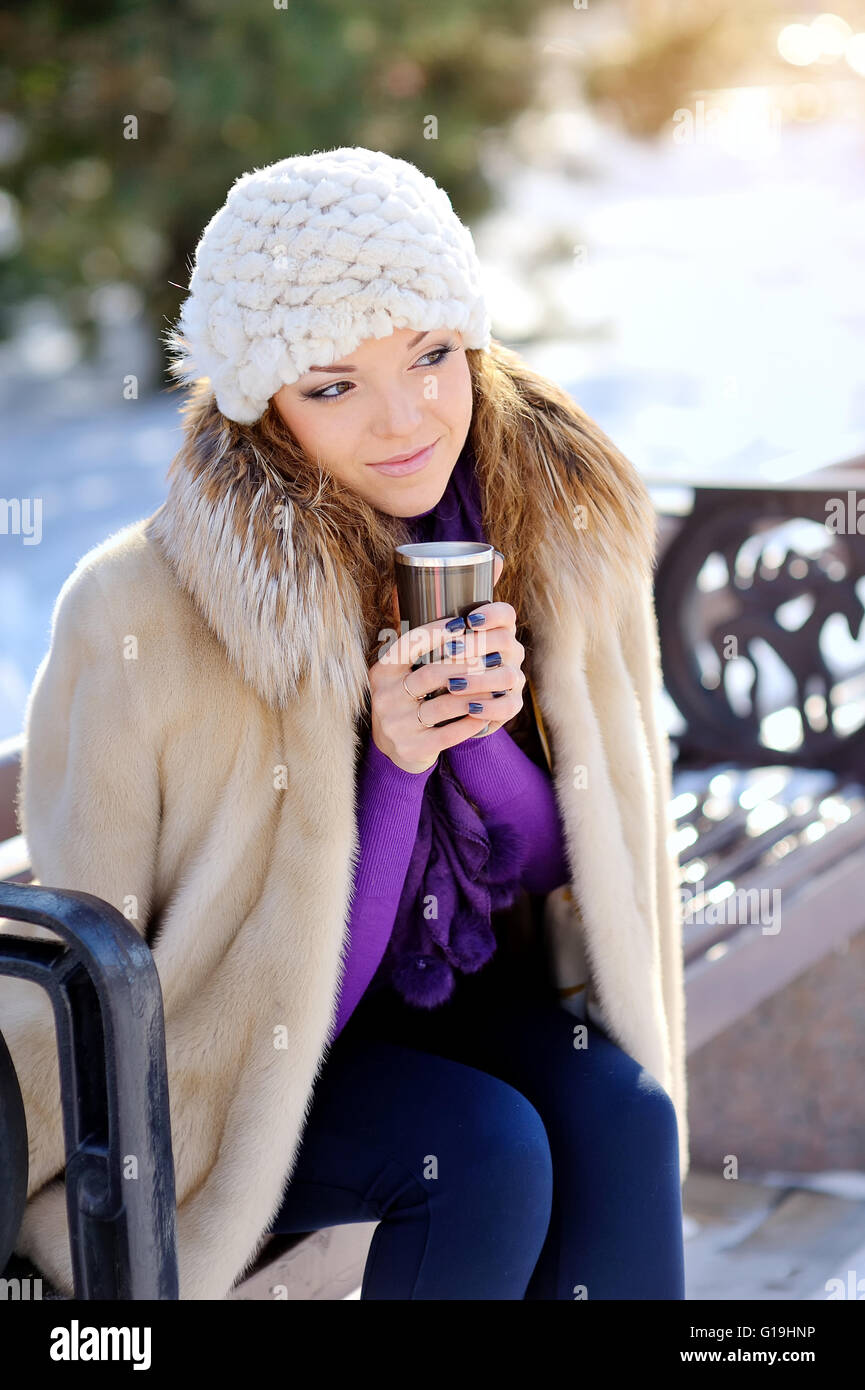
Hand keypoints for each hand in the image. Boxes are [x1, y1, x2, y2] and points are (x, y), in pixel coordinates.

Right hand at [369, 553, 525, 773]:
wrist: (396, 749)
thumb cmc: (411, 693)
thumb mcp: (406, 664)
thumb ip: (423, 625)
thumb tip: (484, 564)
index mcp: (381, 669)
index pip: (408, 643)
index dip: (439, 632)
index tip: (466, 624)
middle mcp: (384, 695)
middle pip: (432, 673)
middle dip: (468, 662)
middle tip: (495, 656)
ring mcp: (395, 724)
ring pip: (444, 704)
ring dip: (477, 692)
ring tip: (498, 681)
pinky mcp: (410, 748)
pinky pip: (449, 733)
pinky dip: (473, 721)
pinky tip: (489, 711)